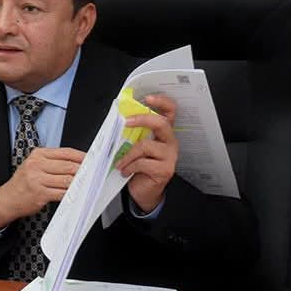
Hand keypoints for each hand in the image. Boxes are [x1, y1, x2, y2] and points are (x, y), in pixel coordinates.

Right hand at [0, 147, 83, 229]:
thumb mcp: (34, 165)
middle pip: (68, 166)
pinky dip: (71, 193)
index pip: (65, 152)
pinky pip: (61, 193)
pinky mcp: (40, 194)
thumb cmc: (24, 181)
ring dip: (79, 183)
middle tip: (94, 173)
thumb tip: (78, 164)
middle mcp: (37, 165)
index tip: (91, 160)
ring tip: (87, 184)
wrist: (7, 198)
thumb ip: (53, 162)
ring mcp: (37, 179)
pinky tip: (76, 194)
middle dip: (83, 170)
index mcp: (38, 154)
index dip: (80, 156)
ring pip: (66, 179)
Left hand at [114, 94, 178, 213]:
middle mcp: (170, 142)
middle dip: (142, 119)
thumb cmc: (139, 167)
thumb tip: (121, 118)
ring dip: (128, 154)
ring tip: (120, 163)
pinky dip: (130, 166)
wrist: (143, 192)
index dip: (162, 102)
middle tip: (126, 122)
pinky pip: (143, 162)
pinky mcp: (165, 170)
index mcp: (163, 133)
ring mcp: (170, 156)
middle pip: (161, 123)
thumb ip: (134, 133)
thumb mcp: (135, 147)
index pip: (170, 112)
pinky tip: (126, 171)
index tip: (148, 98)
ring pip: (145, 145)